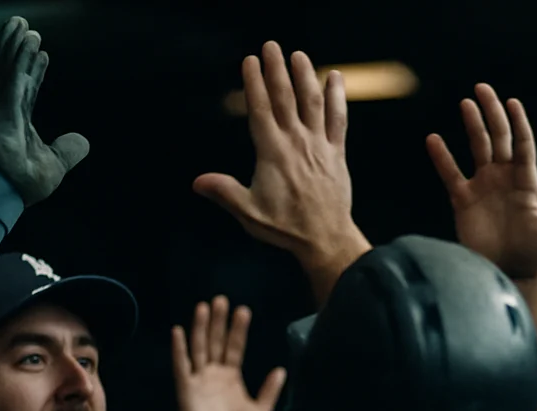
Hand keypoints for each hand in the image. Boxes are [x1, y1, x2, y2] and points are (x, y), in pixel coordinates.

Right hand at [0, 17, 88, 205]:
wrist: (4, 195)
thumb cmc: (22, 184)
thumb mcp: (56, 165)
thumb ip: (68, 151)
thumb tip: (84, 140)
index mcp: (18, 123)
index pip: (28, 89)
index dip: (34, 70)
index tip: (42, 53)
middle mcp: (8, 111)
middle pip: (14, 72)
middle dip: (19, 49)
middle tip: (24, 26)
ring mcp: (2, 109)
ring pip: (9, 69)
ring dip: (16, 45)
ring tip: (22, 24)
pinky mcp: (1, 109)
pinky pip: (11, 77)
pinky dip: (18, 58)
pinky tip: (24, 41)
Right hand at [172, 297, 286, 410]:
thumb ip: (269, 391)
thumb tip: (280, 369)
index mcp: (232, 379)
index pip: (235, 348)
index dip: (239, 330)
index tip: (243, 309)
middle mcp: (214, 375)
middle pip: (216, 342)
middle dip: (219, 321)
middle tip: (221, 299)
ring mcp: (199, 381)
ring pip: (199, 348)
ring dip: (201, 328)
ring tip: (204, 306)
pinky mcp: (186, 390)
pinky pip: (182, 366)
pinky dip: (179, 349)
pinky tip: (178, 330)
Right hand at [194, 44, 367, 273]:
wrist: (326, 239)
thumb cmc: (285, 228)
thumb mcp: (249, 212)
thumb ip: (225, 192)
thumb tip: (198, 181)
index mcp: (272, 152)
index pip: (260, 109)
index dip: (254, 83)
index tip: (249, 61)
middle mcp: (296, 142)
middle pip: (285, 98)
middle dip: (276, 70)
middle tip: (271, 46)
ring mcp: (319, 146)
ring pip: (312, 103)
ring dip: (305, 76)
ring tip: (298, 55)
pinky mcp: (336, 153)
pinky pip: (338, 119)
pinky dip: (336, 97)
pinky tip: (335, 78)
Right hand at [427, 84, 536, 281]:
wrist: (511, 271)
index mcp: (526, 179)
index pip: (523, 143)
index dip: (518, 123)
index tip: (512, 103)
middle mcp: (504, 176)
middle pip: (498, 137)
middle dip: (492, 113)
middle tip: (482, 88)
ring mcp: (483, 186)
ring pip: (477, 148)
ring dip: (472, 126)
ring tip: (466, 103)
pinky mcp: (464, 200)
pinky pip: (451, 174)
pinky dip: (442, 158)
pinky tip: (433, 140)